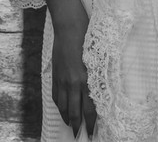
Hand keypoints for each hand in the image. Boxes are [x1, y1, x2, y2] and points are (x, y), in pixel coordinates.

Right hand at [50, 17, 96, 137]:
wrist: (69, 26)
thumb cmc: (89, 39)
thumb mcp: (99, 59)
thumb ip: (98, 77)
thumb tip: (102, 91)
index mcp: (86, 80)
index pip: (89, 109)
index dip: (91, 123)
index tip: (93, 132)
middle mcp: (73, 83)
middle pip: (74, 112)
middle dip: (77, 126)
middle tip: (80, 135)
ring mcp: (61, 80)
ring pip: (63, 106)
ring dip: (67, 118)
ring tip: (70, 125)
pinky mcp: (55, 75)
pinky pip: (56, 96)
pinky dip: (59, 105)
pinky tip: (62, 109)